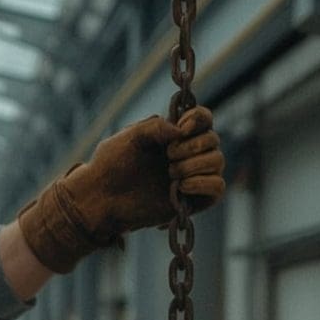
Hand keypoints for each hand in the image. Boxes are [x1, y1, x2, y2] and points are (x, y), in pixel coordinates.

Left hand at [17, 106, 225, 273]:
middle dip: (193, 146)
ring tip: (171, 174)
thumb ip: (156, 127)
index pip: (204, 119)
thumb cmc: (111, 164)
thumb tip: (181, 132)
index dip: (200, 119)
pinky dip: (204, 183)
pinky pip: (218, 188)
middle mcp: (187, 153)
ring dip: (196, 165)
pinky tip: (182, 186)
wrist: (101, 197)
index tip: (183, 127)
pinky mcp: (194, 200)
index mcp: (174, 134)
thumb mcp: (130, 136)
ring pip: (218, 162)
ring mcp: (192, 176)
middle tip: (168, 156)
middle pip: (214, 140)